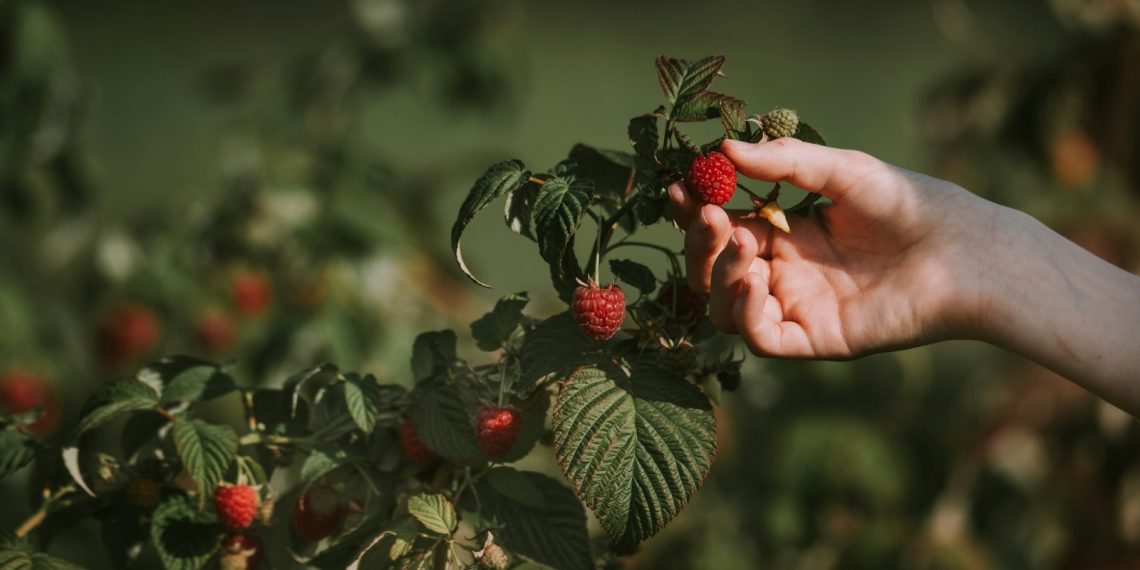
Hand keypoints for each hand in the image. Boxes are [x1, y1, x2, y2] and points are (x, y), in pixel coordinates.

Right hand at [670, 138, 991, 358]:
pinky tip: (757, 279)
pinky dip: (745, 312)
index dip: (696, 209)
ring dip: (719, 276)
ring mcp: (796, 308)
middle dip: (701, 242)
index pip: (722, 226)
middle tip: (706, 213)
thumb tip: (723, 147)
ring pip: (725, 307)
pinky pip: (759, 337)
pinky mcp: (814, 340)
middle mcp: (783, 273)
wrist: (964, 252)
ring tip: (740, 244)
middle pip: (713, 269)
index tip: (680, 185)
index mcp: (785, 233)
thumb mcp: (841, 170)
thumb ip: (783, 161)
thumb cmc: (910, 204)